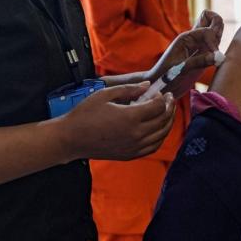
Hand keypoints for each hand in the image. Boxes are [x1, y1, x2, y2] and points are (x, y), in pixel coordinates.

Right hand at [61, 82, 176, 160]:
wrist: (71, 139)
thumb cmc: (85, 114)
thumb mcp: (105, 95)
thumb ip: (129, 89)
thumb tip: (147, 85)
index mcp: (131, 117)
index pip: (158, 106)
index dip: (162, 98)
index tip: (160, 92)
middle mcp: (136, 134)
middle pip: (163, 120)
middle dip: (169, 108)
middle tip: (169, 100)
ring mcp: (134, 147)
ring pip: (161, 135)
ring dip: (168, 122)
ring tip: (168, 113)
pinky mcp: (130, 155)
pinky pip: (153, 147)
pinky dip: (160, 137)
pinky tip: (159, 130)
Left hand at [147, 10, 224, 95]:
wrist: (161, 87)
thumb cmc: (166, 77)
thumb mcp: (181, 69)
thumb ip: (200, 61)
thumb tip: (219, 57)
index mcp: (186, 38)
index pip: (207, 30)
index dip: (214, 42)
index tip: (215, 57)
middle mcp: (194, 38)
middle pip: (212, 20)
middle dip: (218, 29)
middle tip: (216, 47)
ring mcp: (200, 46)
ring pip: (216, 32)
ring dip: (219, 39)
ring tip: (216, 55)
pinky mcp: (204, 56)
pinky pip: (216, 45)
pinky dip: (220, 49)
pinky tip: (218, 61)